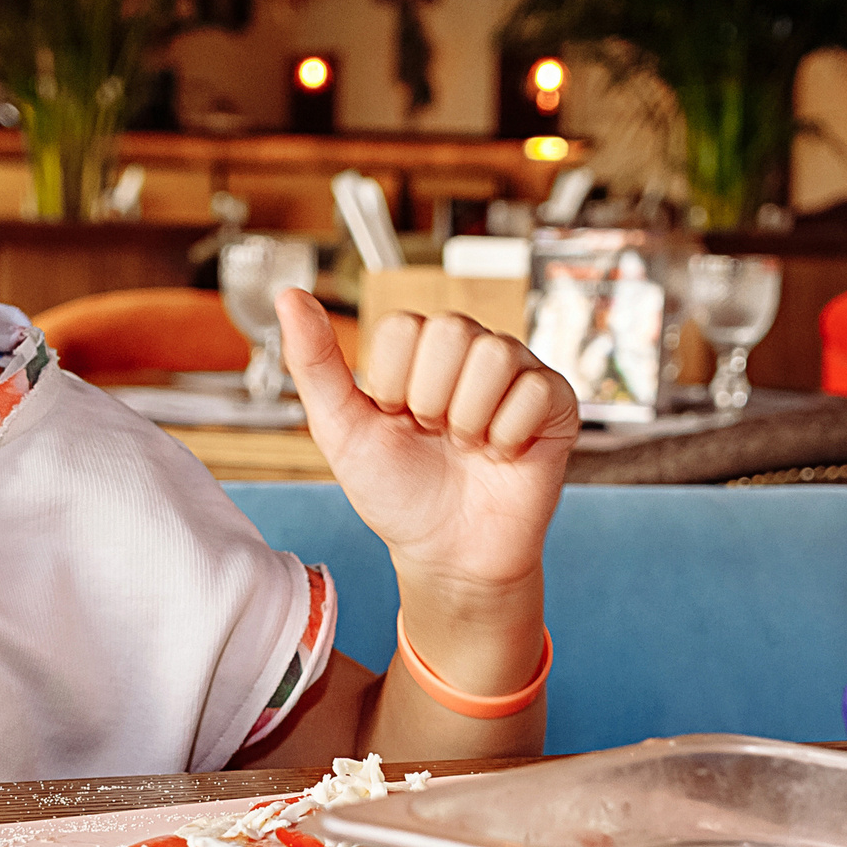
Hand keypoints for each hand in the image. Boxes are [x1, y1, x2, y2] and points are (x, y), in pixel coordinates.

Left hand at [277, 289, 577, 600]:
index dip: (392, 384)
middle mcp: (468, 350)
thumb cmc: (394, 489)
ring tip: (465, 443)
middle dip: (429, 399)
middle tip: (432, 434)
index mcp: (416, 349)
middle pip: (451, 330)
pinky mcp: (556, 402)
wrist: (446, 551)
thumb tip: (290, 295)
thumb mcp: (339, 428)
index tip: (394, 418)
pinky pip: (537, 391)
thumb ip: (314, 361)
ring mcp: (515, 372)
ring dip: (468, 417)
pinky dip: (508, 435)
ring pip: (496, 354)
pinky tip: (500, 454)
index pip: (402, 326)